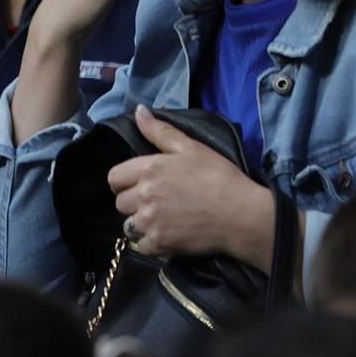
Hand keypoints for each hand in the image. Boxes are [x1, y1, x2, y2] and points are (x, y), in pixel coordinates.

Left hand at [109, 108, 276, 264]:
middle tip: (156, 203)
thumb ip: (160, 131)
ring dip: (141, 225)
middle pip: (120, 203)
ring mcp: (150, 221)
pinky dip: (154, 243)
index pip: (114, 178)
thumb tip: (138, 111)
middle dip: (134, 203)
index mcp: (148, 169)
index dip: (125, 181)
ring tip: (162, 221)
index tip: (140, 185)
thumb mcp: (191, 148)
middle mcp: (143, 195)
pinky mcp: (161, 243)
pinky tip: (169, 236)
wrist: (241, 213)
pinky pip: (143, 245)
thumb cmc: (219, 177)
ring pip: (129, 226)